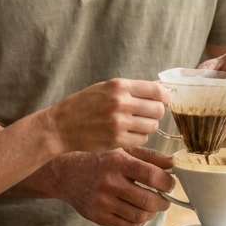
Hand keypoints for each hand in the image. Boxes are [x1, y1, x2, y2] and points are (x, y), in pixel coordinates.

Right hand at [50, 78, 167, 154]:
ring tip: (134, 124)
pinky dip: (138, 137)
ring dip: (147, 126)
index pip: (156, 90)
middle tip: (147, 115)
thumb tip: (160, 88)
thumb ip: (130, 89)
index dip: (165, 96)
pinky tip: (127, 134)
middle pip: (158, 110)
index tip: (164, 100)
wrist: (61, 125)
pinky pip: (142, 139)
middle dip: (156, 113)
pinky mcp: (117, 140)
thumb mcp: (105, 88)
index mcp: (118, 86)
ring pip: (152, 126)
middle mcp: (120, 103)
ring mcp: (119, 123)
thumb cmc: (83, 105)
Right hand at [53, 147, 175, 225]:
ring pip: (139, 216)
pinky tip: (139, 214)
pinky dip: (139, 223)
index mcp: (118, 162)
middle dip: (163, 203)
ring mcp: (103, 201)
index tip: (170, 184)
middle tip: (165, 200)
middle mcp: (110, 182)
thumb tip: (174, 163)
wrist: (67, 175)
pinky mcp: (98, 216)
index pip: (151, 175)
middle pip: (148, 200)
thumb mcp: (124, 151)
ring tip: (152, 207)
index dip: (167, 182)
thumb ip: (150, 157)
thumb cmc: (101, 161)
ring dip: (152, 214)